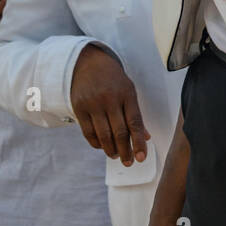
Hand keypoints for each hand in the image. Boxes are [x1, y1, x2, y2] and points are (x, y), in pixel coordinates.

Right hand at [69, 43, 149, 165]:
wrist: (89, 63)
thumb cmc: (113, 80)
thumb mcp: (129, 91)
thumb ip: (136, 114)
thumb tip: (146, 137)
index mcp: (127, 94)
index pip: (135, 123)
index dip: (138, 142)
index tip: (141, 158)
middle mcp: (110, 99)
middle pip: (119, 132)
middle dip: (125, 151)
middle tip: (128, 162)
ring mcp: (93, 103)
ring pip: (103, 135)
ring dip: (110, 150)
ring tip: (116, 155)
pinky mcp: (79, 108)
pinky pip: (88, 132)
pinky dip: (96, 143)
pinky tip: (102, 147)